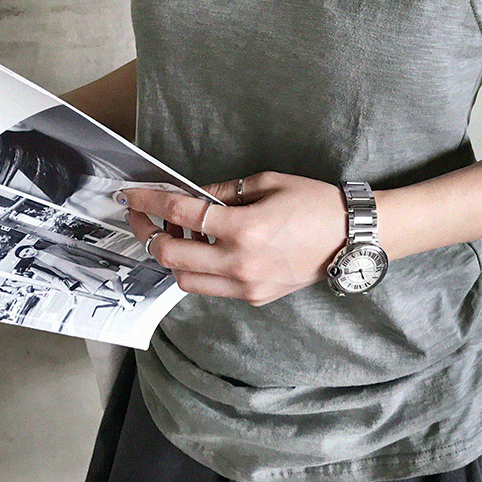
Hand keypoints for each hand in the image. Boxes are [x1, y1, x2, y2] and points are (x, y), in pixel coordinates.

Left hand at [125, 173, 346, 303]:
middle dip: (148, 234)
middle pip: (172, 256)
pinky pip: (211, 288)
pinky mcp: (254, 298)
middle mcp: (239, 263)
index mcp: (244, 228)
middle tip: (141, 216)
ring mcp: (245, 286)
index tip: (131, 194)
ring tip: (174, 232)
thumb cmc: (314, 202)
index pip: (181, 214)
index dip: (150, 202)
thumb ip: (224, 191)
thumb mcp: (267, 182)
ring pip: (185, 280)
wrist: (350, 238)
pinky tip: (201, 247)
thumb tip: (191, 195)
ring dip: (170, 257)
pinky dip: (196, 269)